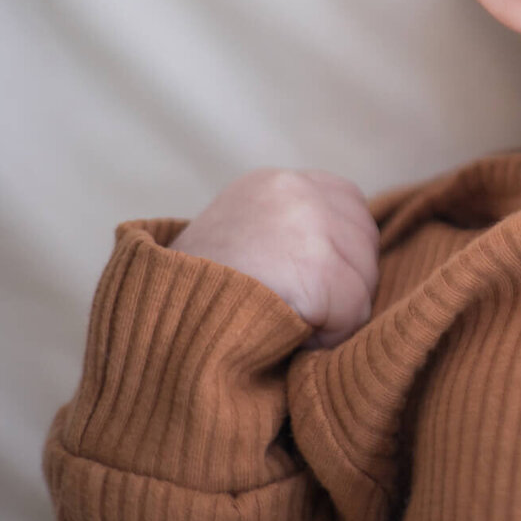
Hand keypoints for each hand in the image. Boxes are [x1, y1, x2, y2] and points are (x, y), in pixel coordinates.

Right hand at [170, 168, 380, 349]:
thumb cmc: (193, 298)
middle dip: (343, 281)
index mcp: (274, 183)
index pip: (348, 204)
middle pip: (364, 241)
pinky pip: (353, 312)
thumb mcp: (239, 238)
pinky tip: (289, 336)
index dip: (337, 251)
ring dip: (335, 312)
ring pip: (363, 280)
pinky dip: (328, 336)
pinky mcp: (317, 270)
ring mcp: (309, 226)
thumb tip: (350, 250)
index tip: (306, 280)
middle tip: (292, 308)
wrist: (156, 329)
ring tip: (283, 320)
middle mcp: (295, 192)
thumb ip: (288, 231)